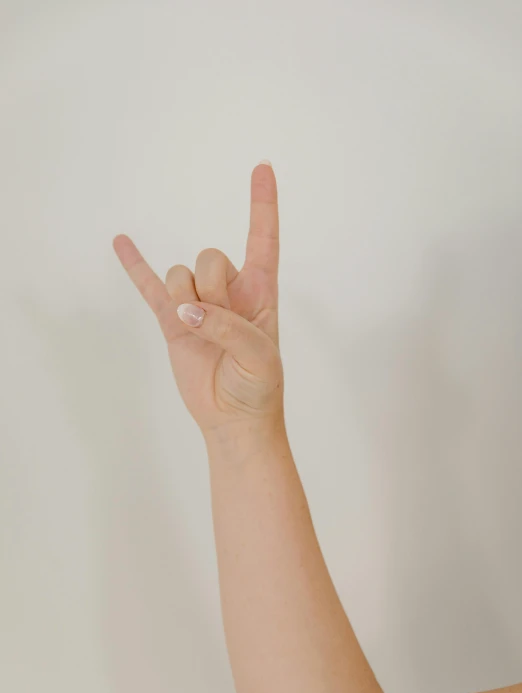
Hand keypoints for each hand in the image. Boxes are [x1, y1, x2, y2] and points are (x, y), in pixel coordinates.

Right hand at [112, 162, 284, 437]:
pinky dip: (135, 266)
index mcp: (260, 291)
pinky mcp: (172, 322)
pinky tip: (122, 242)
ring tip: (200, 332)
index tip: (263, 168)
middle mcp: (228, 291)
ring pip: (181, 274)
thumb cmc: (258, 386)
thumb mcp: (260, 356)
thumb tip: (187, 312)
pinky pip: (150, 287)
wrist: (233, 419)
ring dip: (186, 301)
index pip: (263, 239)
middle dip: (211, 288)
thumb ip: (228, 327)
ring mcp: (197, 304)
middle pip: (209, 257)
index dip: (263, 205)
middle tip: (221, 324)